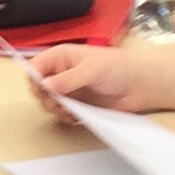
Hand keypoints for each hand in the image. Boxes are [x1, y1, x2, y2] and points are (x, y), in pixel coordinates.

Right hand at [30, 43, 149, 121]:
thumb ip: (67, 79)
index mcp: (61, 57)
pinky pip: (61, 113)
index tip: (43, 91)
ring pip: (48, 103)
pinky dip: (65, 117)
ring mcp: (69, 90)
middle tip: (60, 103)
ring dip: (55, 110)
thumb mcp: (91, 70)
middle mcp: (61, 73)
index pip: (35, 66)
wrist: (140, 85)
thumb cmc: (117, 68)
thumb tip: (45, 85)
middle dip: (45, 98)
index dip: (34, 79)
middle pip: (38, 88)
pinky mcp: (77, 105)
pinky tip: (75, 117)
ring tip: (70, 111)